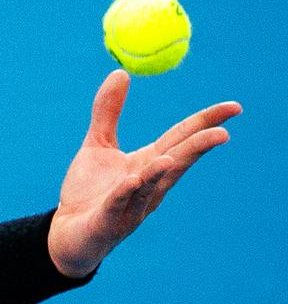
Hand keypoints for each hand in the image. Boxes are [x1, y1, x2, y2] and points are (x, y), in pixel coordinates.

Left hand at [46, 70, 240, 277]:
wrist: (68, 230)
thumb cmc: (90, 190)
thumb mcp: (97, 144)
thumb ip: (108, 111)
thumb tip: (121, 72)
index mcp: (149, 164)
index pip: (182, 139)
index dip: (206, 123)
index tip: (234, 107)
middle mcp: (149, 185)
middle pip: (177, 162)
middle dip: (199, 148)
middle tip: (223, 132)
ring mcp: (132, 204)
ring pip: (151, 186)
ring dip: (160, 172)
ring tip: (168, 158)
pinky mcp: (109, 220)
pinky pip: (119, 203)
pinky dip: (126, 192)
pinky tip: (131, 180)